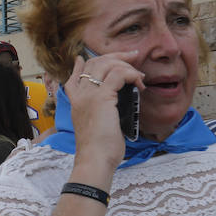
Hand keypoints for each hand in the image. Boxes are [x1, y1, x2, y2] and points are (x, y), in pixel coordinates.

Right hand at [64, 52, 142, 168]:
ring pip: (107, 64)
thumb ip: (102, 113)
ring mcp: (89, 94)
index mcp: (76, 101)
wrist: (95, 159)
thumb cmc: (99, 149)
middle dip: (115, 56)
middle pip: (95, 63)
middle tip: (132, 56)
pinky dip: (132, 75)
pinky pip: (119, 74)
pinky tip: (139, 83)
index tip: (83, 59)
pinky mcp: (102, 97)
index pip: (76, 75)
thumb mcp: (97, 127)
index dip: (82, 65)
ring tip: (139, 75)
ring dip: (126, 65)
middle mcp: (80, 94)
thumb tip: (114, 107)